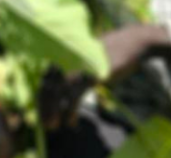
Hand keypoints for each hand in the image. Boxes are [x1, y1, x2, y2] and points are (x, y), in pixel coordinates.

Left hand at [36, 24, 169, 130]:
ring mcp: (77, 67)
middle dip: (44, 107)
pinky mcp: (89, 75)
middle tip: (46, 124)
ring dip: (53, 111)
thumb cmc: (109, 53)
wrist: (130, 43)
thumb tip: (64, 89)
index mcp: (64, 54)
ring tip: (53, 126)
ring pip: (57, 92)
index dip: (41, 96)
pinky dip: (70, 111)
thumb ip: (74, 71)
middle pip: (48, 86)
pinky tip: (71, 121)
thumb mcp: (87, 60)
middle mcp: (66, 59)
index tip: (39, 112)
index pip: (46, 77)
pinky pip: (75, 96)